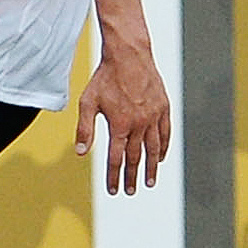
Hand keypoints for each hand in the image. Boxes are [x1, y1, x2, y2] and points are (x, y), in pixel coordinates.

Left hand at [76, 47, 172, 195]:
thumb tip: (81, 153)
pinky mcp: (164, 108)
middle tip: (130, 191)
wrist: (129, 56)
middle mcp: (139, 124)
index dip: (114, 176)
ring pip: (154, 148)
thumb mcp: (88, 103)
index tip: (113, 190)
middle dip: (131, 176)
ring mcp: (154, 116)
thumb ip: (85, 129)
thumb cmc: (105, 79)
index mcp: (120, 125)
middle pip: (135, 157)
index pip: (116, 158)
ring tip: (149, 182)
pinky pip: (165, 133)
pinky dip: (163, 147)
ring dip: (151, 167)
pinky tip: (161, 158)